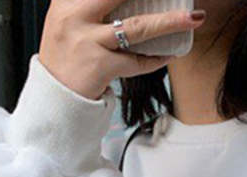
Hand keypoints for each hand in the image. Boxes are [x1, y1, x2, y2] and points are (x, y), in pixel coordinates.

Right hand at [39, 0, 206, 100]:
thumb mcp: (67, 22)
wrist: (54, 96)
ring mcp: (87, 42)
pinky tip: (172, 53)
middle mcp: (74, 16)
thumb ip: (89, 6)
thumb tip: (128, 2)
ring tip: (192, 18)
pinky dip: (157, 58)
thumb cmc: (66, 58)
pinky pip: (137, 62)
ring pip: (138, 27)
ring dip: (169, 22)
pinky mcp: (100, 67)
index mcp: (66, 1)